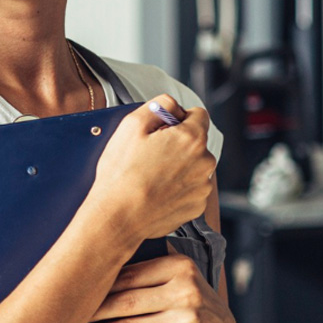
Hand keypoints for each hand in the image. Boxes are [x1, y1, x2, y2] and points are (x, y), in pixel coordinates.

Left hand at [73, 253, 235, 322]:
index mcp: (180, 265)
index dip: (98, 286)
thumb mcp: (175, 277)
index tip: (73, 292)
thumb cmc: (185, 299)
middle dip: (92, 312)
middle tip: (66, 317)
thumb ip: (144, 270)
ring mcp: (188, 319)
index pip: (129, 275)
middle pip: (126, 302)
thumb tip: (89, 267)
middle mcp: (186, 290)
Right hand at [89, 94, 216, 243]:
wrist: (118, 217)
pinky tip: (157, 192)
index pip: (199, 115)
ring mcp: (203, 187)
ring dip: (179, 167)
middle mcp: (205, 162)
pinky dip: (178, 188)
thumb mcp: (131, 125)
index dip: (178, 118)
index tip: (162, 129)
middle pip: (196, 142)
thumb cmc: (121, 173)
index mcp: (192, 138)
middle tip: (150, 155)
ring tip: (151, 176)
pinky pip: (191, 189)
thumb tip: (172, 105)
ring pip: (194, 166)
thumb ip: (158, 105)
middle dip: (178, 144)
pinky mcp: (197, 207)